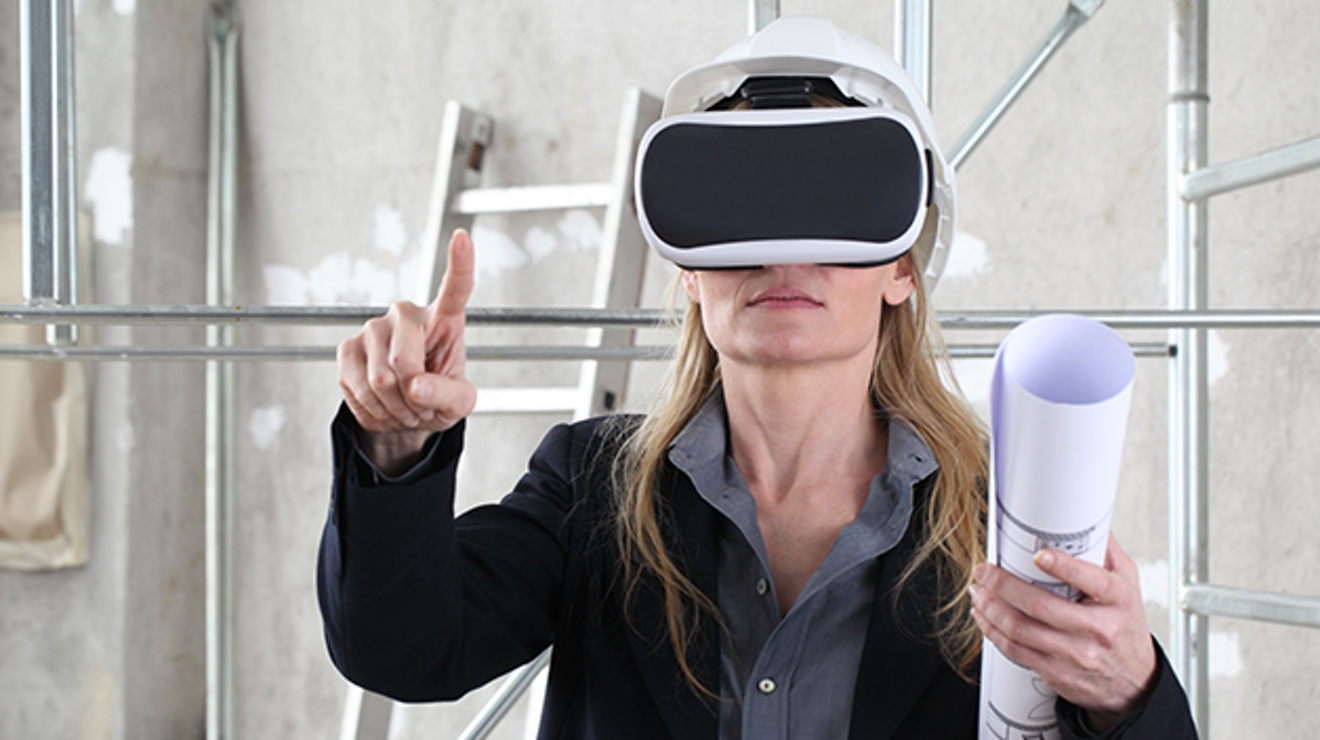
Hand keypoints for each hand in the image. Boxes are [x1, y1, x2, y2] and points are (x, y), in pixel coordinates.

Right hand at [337, 229, 476, 472]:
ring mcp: (373, 328)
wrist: (407, 413)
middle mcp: (406, 315)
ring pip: (379, 379)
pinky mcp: (348, 348)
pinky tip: (383, 402)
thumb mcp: (458, 402)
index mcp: (444, 319)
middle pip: (405, 362)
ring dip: (394, 406)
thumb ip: (447, 394)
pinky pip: (357, 386)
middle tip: (421, 404)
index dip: (460, 263)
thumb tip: (417, 386)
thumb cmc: (438, 396)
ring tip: (404, 404)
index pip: (455, 288)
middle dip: (412, 396)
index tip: (463, 237)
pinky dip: (373, 407)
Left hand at [970, 533, 1157, 732]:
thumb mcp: (1128, 583)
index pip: (1092, 581)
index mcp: (1117, 600)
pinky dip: (993, 632)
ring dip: (991, 608)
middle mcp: (1098, 629)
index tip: (1038, 555)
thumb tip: (1088, 516)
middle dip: (1004, 585)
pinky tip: (985, 617)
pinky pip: (1017, 652)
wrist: (1133, 679)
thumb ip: (1106, 550)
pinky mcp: (1058, 673)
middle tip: (984, 571)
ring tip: (979, 591)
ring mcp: (1077, 655)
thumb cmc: (1125, 625)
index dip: (1063, 567)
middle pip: (1042, 606)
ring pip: (1022, 631)